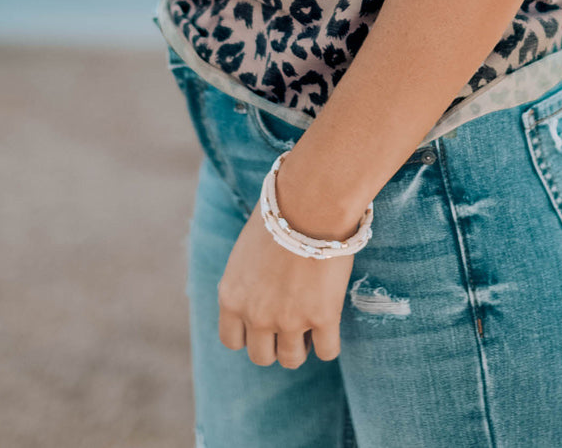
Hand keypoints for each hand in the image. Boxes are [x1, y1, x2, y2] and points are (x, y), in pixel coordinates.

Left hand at [217, 197, 355, 369]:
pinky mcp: (322, 317)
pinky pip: (327, 351)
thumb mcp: (246, 252)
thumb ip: (248, 283)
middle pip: (261, 356)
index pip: (232, 341)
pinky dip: (329, 342)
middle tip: (291, 318)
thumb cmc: (279, 214)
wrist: (310, 201)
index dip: (249, 333)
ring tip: (311, 317)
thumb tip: (259, 298)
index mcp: (231, 296)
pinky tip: (330, 321)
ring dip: (301, 344)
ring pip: (292, 359)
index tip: (264, 319)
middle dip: (275, 342)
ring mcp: (289, 320)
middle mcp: (256, 314)